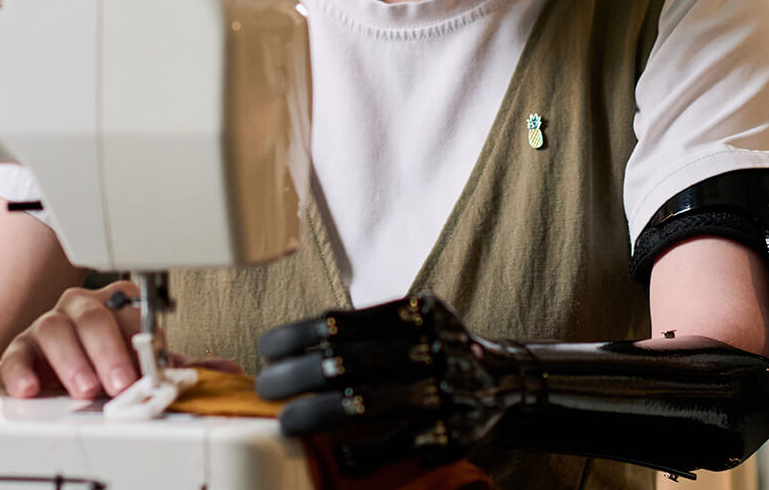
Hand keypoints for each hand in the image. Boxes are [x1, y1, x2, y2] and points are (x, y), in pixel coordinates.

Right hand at [0, 279, 150, 398]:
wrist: (61, 376)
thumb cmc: (105, 366)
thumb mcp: (134, 363)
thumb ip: (152, 365)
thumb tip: (179, 376)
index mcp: (115, 305)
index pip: (130, 312)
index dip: (140, 339)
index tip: (148, 368)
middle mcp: (80, 307)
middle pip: (93, 318)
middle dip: (109, 352)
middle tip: (120, 383)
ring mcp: (46, 325)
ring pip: (54, 330)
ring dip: (73, 362)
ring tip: (86, 390)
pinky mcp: (19, 350)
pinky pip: (16, 357)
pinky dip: (22, 373)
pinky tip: (31, 389)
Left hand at [255, 293, 526, 475]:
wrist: (503, 382)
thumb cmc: (434, 351)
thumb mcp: (411, 323)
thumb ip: (365, 330)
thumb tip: (286, 350)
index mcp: (418, 313)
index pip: (343, 322)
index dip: (296, 336)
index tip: (266, 348)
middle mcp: (432, 347)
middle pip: (347, 363)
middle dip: (295, 377)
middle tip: (265, 388)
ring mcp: (444, 391)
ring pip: (365, 405)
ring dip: (316, 415)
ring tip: (286, 423)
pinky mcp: (451, 432)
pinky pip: (394, 445)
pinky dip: (361, 452)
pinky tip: (339, 455)